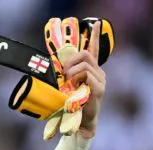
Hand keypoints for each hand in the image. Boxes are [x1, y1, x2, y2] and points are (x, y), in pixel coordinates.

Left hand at [63, 21, 106, 138]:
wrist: (80, 124)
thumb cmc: (72, 106)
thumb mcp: (66, 88)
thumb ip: (64, 77)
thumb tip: (52, 69)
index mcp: (92, 71)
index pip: (94, 50)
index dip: (95, 36)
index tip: (96, 23)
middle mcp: (98, 74)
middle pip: (85, 55)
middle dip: (71, 61)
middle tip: (63, 73)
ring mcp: (100, 81)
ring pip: (84, 66)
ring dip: (71, 73)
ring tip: (68, 84)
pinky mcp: (99, 89)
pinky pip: (87, 76)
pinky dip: (77, 79)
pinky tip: (74, 88)